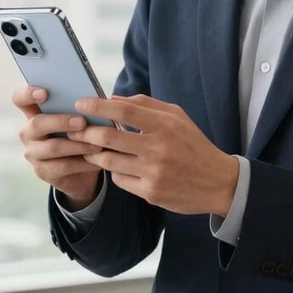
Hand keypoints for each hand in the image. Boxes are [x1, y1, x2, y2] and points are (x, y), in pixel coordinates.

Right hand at [12, 86, 105, 208]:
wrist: (82, 168)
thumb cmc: (80, 134)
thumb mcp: (80, 118)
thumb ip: (80, 108)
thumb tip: (97, 99)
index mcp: (35, 112)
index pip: (20, 99)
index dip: (28, 94)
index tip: (45, 93)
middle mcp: (28, 132)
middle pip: (36, 124)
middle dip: (61, 122)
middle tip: (82, 122)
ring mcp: (33, 153)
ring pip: (52, 147)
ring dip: (77, 145)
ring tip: (98, 144)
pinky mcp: (42, 171)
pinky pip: (63, 166)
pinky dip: (82, 162)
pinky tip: (96, 158)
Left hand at [67, 94, 238, 215]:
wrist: (218, 182)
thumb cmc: (193, 145)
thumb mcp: (177, 117)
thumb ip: (146, 105)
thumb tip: (112, 99)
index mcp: (165, 125)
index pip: (124, 110)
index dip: (98, 106)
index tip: (81, 103)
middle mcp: (158, 148)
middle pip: (109, 137)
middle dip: (85, 132)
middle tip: (74, 129)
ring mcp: (153, 173)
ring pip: (109, 161)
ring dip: (94, 153)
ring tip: (89, 148)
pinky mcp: (150, 193)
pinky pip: (120, 180)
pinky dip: (114, 172)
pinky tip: (117, 167)